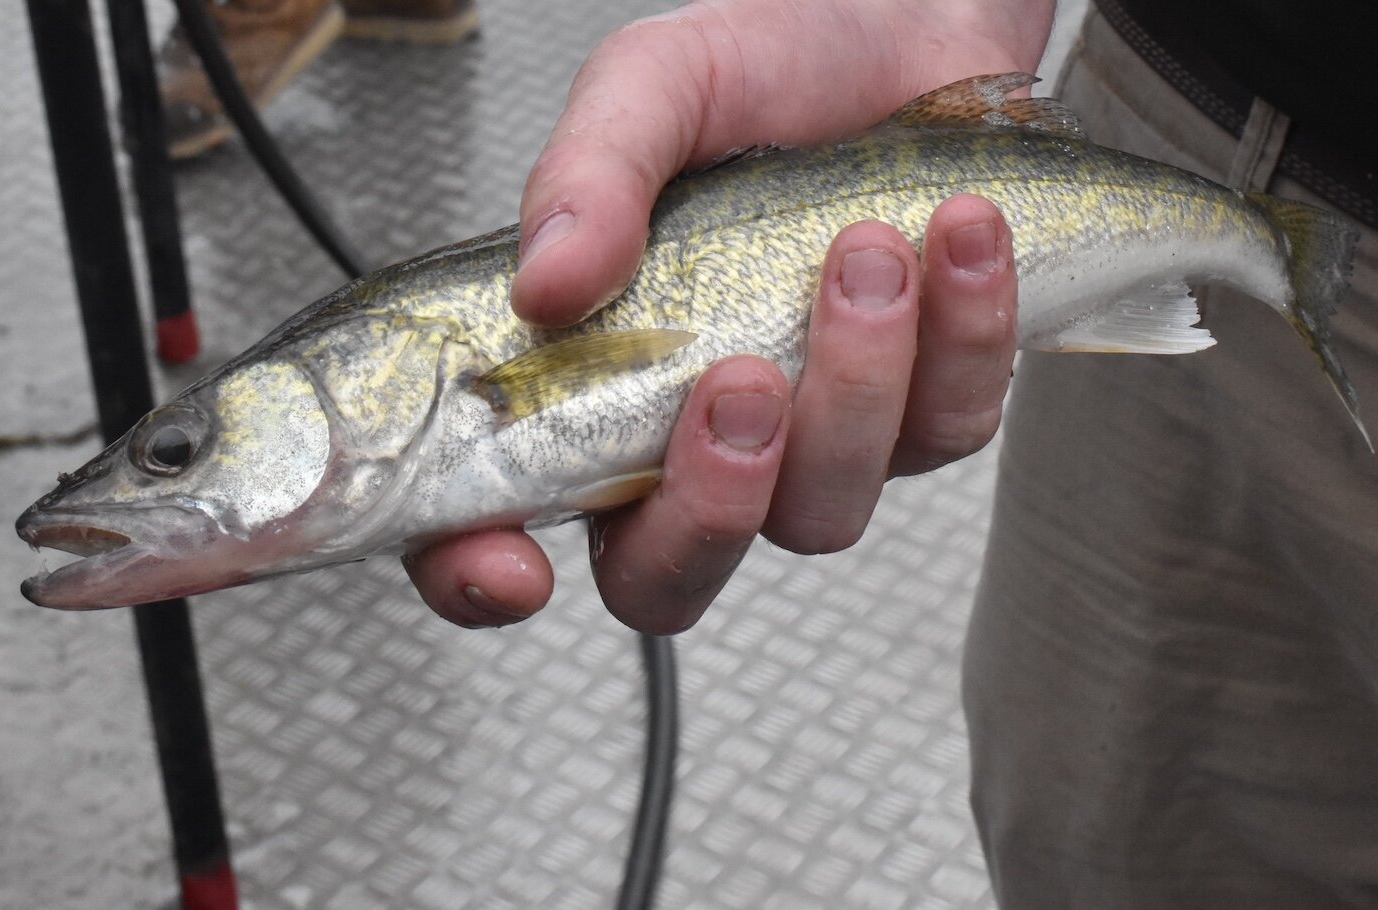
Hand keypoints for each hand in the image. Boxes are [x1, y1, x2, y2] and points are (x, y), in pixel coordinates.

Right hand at [405, 0, 1049, 631]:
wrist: (904, 23)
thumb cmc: (765, 65)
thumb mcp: (653, 89)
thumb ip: (588, 177)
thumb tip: (545, 286)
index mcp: (589, 379)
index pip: (503, 517)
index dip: (483, 572)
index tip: (514, 563)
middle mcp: (688, 438)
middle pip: (671, 577)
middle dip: (712, 503)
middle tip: (740, 377)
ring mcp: (811, 444)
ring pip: (822, 512)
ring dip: (854, 386)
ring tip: (868, 247)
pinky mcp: (927, 415)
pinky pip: (949, 432)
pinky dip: (963, 336)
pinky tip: (961, 235)